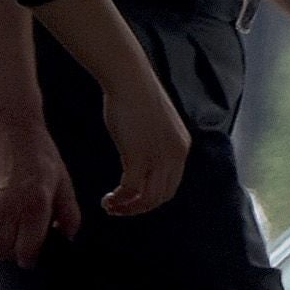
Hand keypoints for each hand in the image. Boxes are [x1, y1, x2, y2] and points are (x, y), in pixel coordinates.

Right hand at [0, 110, 80, 266]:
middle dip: (14, 252)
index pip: (27, 252)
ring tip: (2, 240)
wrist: (5, 126)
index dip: (31, 258)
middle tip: (19, 241)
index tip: (32, 254)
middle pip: (6, 252)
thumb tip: (66, 239)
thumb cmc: (36, 152)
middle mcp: (7, 208)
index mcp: (35, 206)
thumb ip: (70, 215)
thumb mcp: (63, 182)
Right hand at [93, 61, 190, 218]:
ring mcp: (158, 157)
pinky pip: (132, 189)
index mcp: (181, 148)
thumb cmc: (135, 94)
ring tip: (110, 206)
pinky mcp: (139, 156)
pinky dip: (120, 199)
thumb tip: (139, 154)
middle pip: (161, 196)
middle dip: (140, 208)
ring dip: (129, 208)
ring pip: (148, 197)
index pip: (171, 185)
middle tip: (119, 209)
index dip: (151, 198)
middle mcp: (175, 156)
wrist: (129, 80)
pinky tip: (108, 199)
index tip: (132, 200)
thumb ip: (153, 142)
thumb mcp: (153, 124)